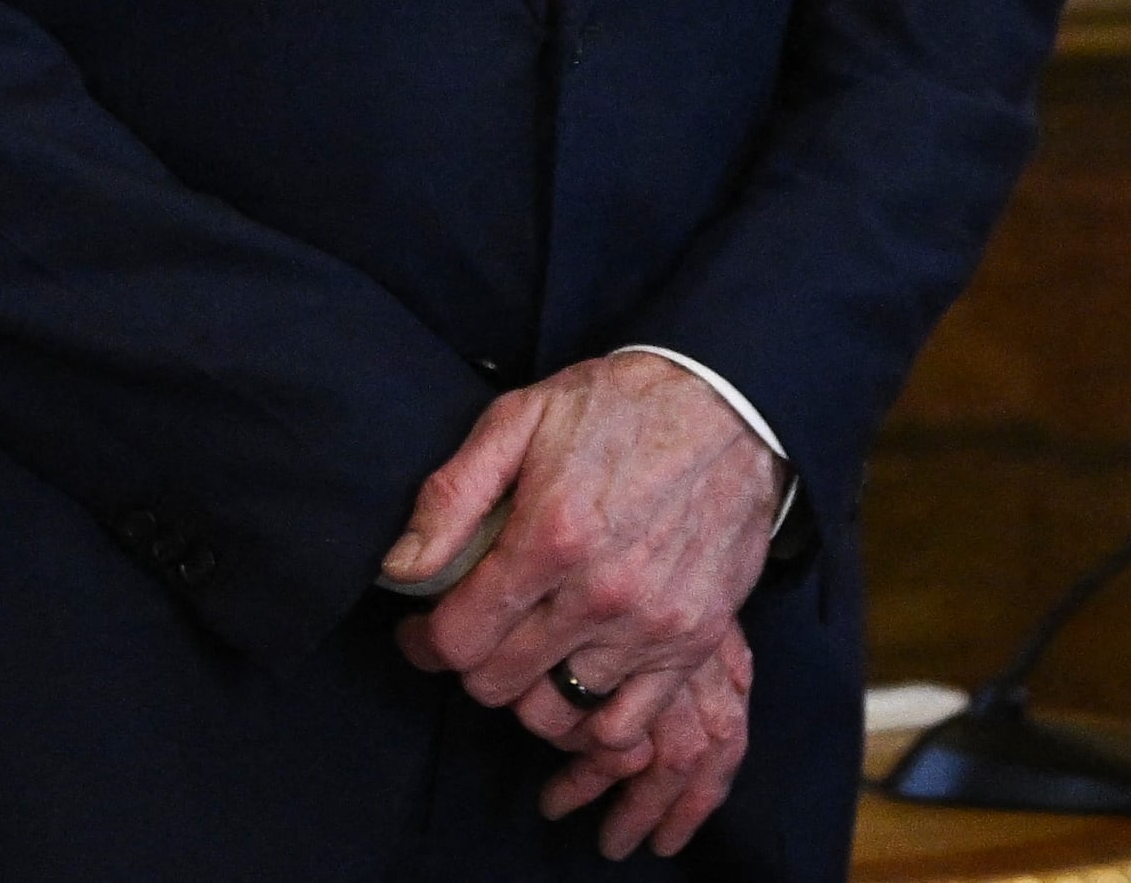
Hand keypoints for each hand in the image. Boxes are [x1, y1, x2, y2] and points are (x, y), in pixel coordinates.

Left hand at [387, 354, 780, 846]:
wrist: (730, 405)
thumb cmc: (618, 407)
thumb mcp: (520, 418)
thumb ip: (452, 495)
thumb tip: (399, 567)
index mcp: (550, 536)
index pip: (457, 640)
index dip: (423, 642)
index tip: (422, 629)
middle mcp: (600, 593)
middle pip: (498, 683)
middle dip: (472, 663)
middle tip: (479, 630)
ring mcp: (651, 624)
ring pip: (555, 711)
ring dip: (529, 689)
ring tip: (528, 652)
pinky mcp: (694, 640)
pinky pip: (624, 726)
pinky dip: (591, 720)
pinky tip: (579, 680)